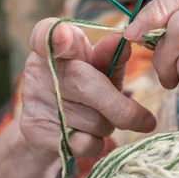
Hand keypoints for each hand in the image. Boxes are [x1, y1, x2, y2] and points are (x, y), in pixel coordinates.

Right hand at [20, 18, 155, 158]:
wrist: (52, 126)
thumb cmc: (83, 87)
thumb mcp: (99, 69)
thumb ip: (112, 57)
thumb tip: (124, 44)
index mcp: (54, 45)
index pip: (46, 32)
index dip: (56, 35)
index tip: (65, 36)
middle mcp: (37, 68)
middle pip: (84, 85)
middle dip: (120, 107)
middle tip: (145, 120)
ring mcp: (33, 100)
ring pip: (90, 119)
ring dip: (107, 125)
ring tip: (98, 120)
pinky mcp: (34, 130)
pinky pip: (81, 143)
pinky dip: (96, 144)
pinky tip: (88, 137)